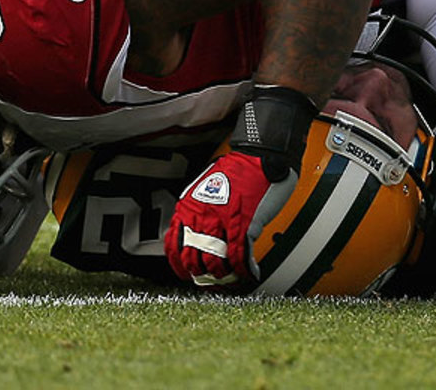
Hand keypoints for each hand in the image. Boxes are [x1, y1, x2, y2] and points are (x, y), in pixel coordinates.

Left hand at [164, 85, 313, 287]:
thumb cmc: (238, 170)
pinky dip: (245, 271)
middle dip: (202, 276)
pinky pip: (240, 257)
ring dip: (224, 277)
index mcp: (189, 207)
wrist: (261, 154)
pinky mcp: (244, 225)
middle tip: (212, 282)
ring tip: (232, 280)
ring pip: (216, 263)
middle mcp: (201, 217)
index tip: (188, 274)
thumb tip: (199, 233)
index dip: (180, 266)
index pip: (174, 246)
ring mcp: (222, 222)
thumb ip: (200, 210)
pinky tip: (251, 273)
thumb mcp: (207, 188)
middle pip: (193, 259)